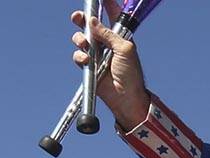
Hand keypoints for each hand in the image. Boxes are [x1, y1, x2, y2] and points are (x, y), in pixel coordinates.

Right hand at [70, 0, 149, 129]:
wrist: (125, 97)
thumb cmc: (131, 74)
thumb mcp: (125, 49)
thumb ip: (108, 34)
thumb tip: (92, 21)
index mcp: (119, 37)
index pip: (113, 16)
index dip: (107, 4)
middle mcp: (106, 43)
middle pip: (90, 25)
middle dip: (82, 19)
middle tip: (77, 17)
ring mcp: (96, 54)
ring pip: (81, 38)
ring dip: (80, 39)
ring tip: (86, 45)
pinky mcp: (88, 65)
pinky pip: (78, 55)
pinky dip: (80, 56)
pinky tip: (86, 60)